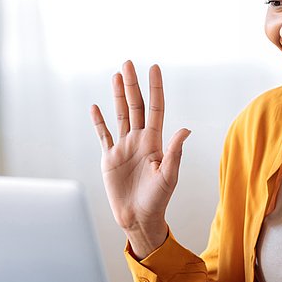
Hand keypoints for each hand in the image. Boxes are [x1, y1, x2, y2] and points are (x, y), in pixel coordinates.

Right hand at [90, 61, 190, 258]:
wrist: (138, 218)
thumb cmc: (157, 200)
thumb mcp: (168, 176)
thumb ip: (175, 152)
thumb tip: (186, 129)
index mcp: (155, 142)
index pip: (155, 108)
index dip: (155, 88)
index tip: (154, 68)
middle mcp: (139, 140)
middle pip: (135, 106)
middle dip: (133, 84)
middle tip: (128, 63)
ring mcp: (124, 147)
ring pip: (120, 115)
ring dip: (118, 95)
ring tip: (116, 75)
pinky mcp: (110, 158)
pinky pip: (103, 135)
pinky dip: (99, 121)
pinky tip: (96, 107)